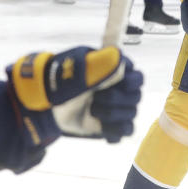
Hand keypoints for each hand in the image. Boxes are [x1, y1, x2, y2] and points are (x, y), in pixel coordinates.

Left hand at [8, 46, 142, 142]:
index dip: (128, 83)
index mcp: (117, 71)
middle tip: (95, 98)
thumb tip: (119, 58)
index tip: (112, 83)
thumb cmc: (64, 81)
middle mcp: (120, 88)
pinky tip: (100, 124)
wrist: (50, 102)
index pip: (137, 78)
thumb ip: (100, 63)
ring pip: (131, 114)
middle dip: (115, 100)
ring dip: (111, 114)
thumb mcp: (80, 68)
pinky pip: (126, 130)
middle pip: (135, 98)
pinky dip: (114, 129)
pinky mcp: (111, 124)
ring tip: (92, 110)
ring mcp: (117, 107)